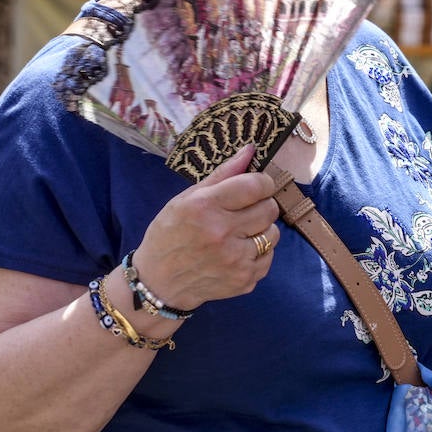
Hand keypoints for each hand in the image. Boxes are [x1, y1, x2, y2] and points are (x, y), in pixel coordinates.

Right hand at [131, 144, 280, 310]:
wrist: (158, 282)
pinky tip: (238, 252)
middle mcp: (221, 233)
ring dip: (261, 230)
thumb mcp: (186, 199)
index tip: (257, 186)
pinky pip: (269, 257)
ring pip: (273, 233)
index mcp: (205, 207)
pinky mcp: (244, 280)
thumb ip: (222, 174)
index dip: (263, 182)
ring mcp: (234, 260)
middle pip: (269, 208)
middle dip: (262, 205)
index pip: (256, 186)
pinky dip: (258, 253)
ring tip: (240, 232)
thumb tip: (251, 150)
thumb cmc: (170, 234)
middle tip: (245, 210)